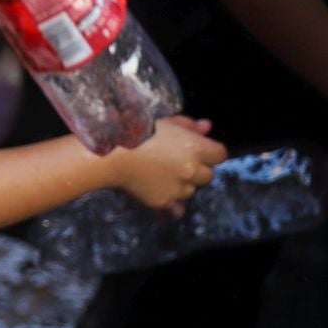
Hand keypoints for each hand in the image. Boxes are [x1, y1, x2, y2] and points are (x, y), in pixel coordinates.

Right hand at [106, 115, 226, 214]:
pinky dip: (169, 198)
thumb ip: (188, 125)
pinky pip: (175, 205)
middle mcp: (191, 170)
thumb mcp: (164, 122)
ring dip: (183, 184)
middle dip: (196, 169)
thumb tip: (206, 127)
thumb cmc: (134, 133)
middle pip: (208, 175)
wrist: (108, 156)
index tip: (195, 149)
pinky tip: (157, 188)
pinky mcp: (164, 202)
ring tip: (161, 175)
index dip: (209, 152)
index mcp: (196, 148)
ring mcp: (178, 189)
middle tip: (175, 162)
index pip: (220, 154)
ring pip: (191, 190)